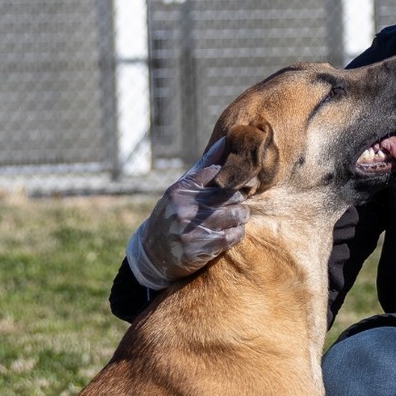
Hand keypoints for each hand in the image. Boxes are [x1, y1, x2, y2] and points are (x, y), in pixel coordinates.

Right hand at [124, 138, 247, 288]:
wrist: (154, 254)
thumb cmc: (171, 215)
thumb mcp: (179, 190)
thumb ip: (203, 168)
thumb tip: (225, 141)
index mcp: (180, 190)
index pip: (216, 173)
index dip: (233, 177)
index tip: (241, 180)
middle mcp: (185, 207)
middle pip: (231, 195)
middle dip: (239, 199)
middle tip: (239, 202)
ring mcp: (194, 228)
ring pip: (237, 214)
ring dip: (241, 216)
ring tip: (237, 217)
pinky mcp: (204, 247)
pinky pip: (234, 235)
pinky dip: (238, 232)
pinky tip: (232, 232)